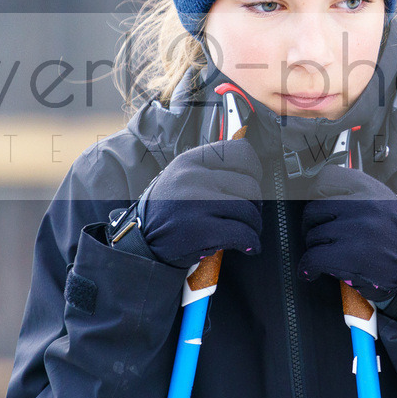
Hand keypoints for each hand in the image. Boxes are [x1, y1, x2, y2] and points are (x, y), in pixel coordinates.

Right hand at [140, 139, 263, 267]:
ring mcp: (196, 203)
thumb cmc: (167, 211)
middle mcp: (193, 178)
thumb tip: (251, 168)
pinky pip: (242, 233)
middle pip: (249, 185)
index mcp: (190, 161)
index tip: (254, 181)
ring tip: (247, 231)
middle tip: (249, 215)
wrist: (140, 242)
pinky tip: (248, 245)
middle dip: (256, 204)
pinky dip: (250, 242)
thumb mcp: (180, 177)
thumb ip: (210, 168)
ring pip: (248, 210)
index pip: (239, 152)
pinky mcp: (200, 230)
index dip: (254, 169)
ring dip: (254, 225)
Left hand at [298, 165, 396, 301]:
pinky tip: (314, 270)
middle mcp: (364, 205)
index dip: (316, 193)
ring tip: (328, 255)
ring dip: (316, 249)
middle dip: (312, 226)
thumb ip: (357, 195)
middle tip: (320, 236)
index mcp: (371, 190)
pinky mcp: (350, 255)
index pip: (328, 177)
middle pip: (314, 209)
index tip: (316, 205)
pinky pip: (313, 257)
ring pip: (313, 235)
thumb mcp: (384, 205)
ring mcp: (356, 229)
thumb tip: (322, 194)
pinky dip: (309, 267)